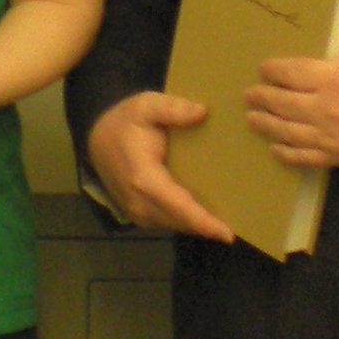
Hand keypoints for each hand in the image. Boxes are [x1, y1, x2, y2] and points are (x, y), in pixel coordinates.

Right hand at [86, 91, 234, 241]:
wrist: (97, 138)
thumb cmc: (125, 121)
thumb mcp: (146, 105)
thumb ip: (173, 107)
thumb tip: (202, 112)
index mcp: (143, 178)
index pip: (178, 206)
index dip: (203, 221)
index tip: (227, 234)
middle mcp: (139, 202)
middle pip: (181, 221)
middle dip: (208, 227)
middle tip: (242, 226)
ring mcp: (137, 212)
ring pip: (176, 224)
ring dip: (199, 225)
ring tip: (228, 221)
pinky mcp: (140, 215)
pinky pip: (169, 221)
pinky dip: (188, 221)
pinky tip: (207, 216)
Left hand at [246, 27, 338, 168]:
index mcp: (332, 77)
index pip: (289, 72)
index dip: (272, 71)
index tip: (263, 69)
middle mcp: (323, 107)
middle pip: (281, 102)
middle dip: (261, 97)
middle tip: (249, 95)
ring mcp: (328, 135)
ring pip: (286, 131)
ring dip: (266, 125)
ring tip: (253, 119)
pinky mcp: (338, 156)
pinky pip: (305, 157)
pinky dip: (287, 154)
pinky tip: (275, 151)